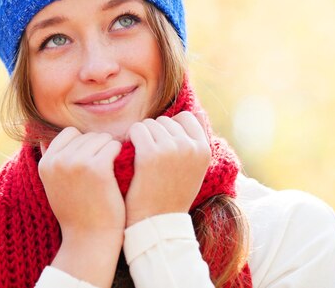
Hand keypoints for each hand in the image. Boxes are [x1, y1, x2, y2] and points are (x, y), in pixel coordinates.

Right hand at [39, 126, 124, 235]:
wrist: (89, 238)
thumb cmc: (75, 212)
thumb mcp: (53, 185)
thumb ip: (51, 160)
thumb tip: (44, 138)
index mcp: (46, 163)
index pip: (68, 133)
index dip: (82, 144)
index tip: (89, 161)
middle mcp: (58, 160)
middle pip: (86, 135)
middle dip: (97, 148)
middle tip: (100, 171)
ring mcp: (77, 162)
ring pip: (101, 138)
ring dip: (109, 150)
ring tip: (108, 172)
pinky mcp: (98, 167)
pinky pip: (113, 146)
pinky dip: (118, 154)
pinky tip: (116, 169)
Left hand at [125, 111, 210, 226]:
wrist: (157, 223)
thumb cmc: (173, 194)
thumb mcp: (195, 168)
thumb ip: (197, 141)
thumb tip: (200, 111)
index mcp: (204, 150)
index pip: (186, 117)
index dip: (171, 127)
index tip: (163, 144)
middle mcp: (190, 147)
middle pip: (165, 120)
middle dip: (155, 133)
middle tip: (150, 155)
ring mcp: (170, 149)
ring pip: (150, 124)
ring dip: (142, 137)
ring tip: (142, 158)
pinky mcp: (149, 155)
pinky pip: (137, 130)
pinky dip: (131, 138)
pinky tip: (131, 153)